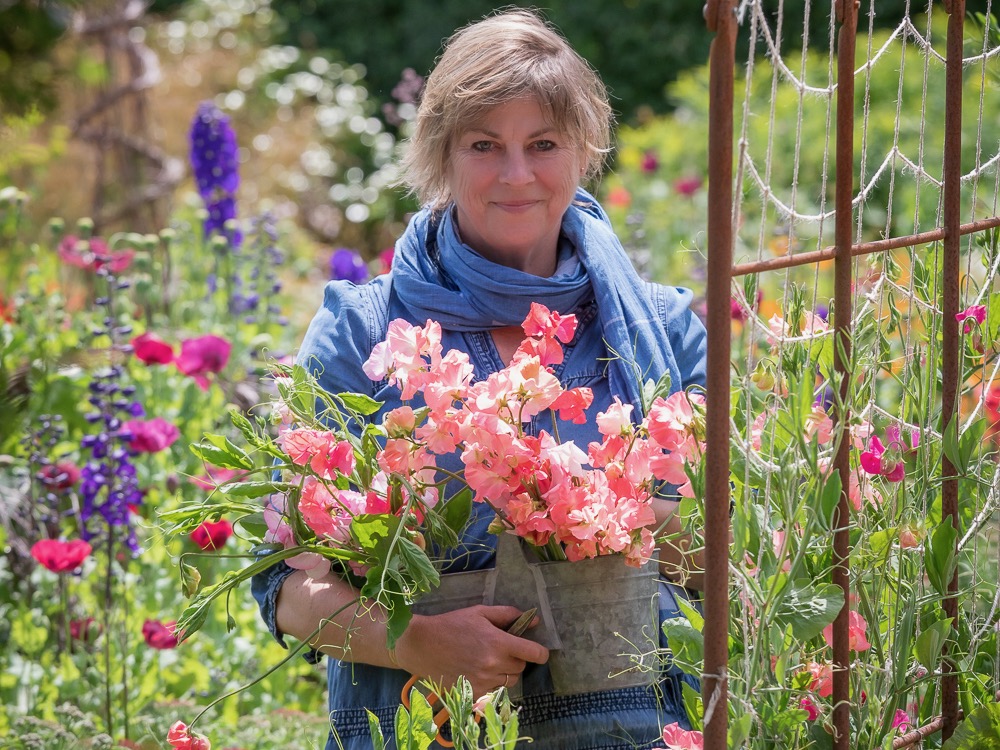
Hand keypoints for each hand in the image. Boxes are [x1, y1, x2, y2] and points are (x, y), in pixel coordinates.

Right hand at [394, 605, 548, 697]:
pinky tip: (477, 670)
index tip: (539, 652)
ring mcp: (484, 681)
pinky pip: (493, 690)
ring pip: (509, 680)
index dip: (541, 653)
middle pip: (521, 667)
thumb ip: (508, 615)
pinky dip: (490, 681)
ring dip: (505, 671)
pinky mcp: (473, 692)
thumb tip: (533, 621)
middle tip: (501, 648)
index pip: (534, 654)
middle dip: (516, 657)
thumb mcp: (480, 613)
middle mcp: (494, 664)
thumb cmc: (452, 624)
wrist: (422, 645)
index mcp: (498, 642)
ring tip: (488, 659)